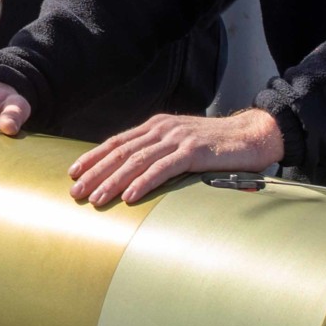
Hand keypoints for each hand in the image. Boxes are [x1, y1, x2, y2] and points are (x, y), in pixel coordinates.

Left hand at [68, 110, 284, 206]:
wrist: (252, 136)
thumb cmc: (216, 146)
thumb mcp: (181, 144)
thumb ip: (158, 153)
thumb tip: (132, 173)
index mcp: (156, 126)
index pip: (117, 142)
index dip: (93, 157)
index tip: (73, 173)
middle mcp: (163, 129)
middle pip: (121, 152)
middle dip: (95, 172)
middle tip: (75, 191)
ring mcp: (178, 139)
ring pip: (137, 161)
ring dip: (113, 181)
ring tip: (96, 199)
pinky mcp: (194, 152)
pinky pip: (163, 169)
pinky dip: (144, 183)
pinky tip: (129, 196)